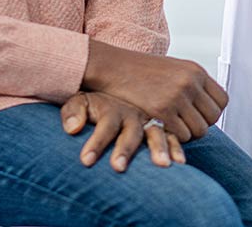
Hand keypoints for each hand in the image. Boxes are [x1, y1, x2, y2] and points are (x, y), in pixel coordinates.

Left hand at [61, 92, 184, 171]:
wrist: (115, 84)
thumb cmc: (95, 102)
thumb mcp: (80, 101)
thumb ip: (73, 112)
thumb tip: (72, 128)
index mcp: (112, 108)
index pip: (104, 125)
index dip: (96, 143)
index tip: (85, 161)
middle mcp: (133, 114)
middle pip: (131, 131)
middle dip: (125, 149)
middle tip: (118, 167)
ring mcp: (149, 119)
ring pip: (156, 132)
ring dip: (159, 148)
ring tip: (162, 165)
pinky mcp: (162, 126)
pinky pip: (173, 135)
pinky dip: (176, 147)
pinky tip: (180, 162)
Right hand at [82, 39, 228, 141]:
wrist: (112, 66)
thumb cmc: (140, 70)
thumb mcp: (172, 69)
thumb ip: (192, 85)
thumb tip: (208, 107)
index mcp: (195, 70)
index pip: (222, 100)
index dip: (211, 112)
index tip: (198, 115)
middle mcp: (190, 82)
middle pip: (213, 117)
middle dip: (201, 125)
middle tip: (183, 124)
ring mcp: (177, 96)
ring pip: (199, 130)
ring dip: (187, 133)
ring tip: (172, 127)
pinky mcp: (162, 110)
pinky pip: (181, 135)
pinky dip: (173, 137)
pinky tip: (161, 128)